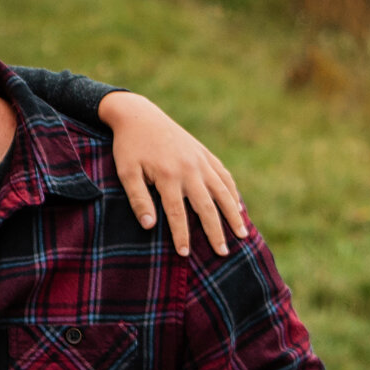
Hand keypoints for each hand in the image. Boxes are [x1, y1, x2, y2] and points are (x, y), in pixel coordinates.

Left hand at [98, 91, 246, 257]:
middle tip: (223, 253)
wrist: (139, 115)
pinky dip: (233, 192)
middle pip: (207, 206)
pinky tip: (238, 207)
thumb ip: (138, 199)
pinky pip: (224, 175)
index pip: (178, 214)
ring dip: (233, 214)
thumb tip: (150, 226)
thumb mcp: (126, 172)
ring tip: (242, 234)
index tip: (185, 254)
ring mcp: (200, 160)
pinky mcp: (204, 153)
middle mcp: (189, 169)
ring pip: (223, 191)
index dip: (182, 235)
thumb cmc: (129, 147)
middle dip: (215, 232)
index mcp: (168, 175)